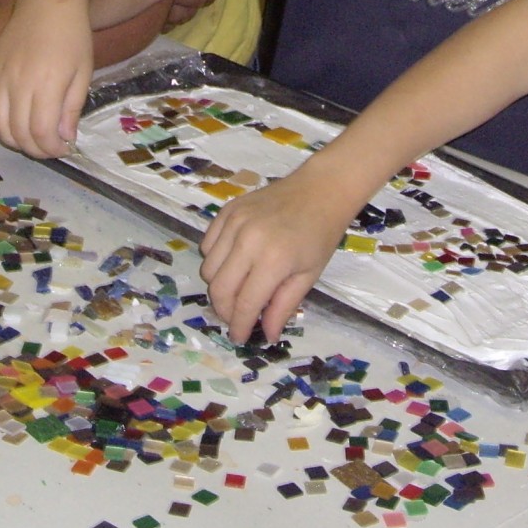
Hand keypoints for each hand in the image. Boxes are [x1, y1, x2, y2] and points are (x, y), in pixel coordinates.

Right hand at [0, 0, 95, 158]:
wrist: (49, 2)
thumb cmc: (73, 37)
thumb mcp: (83, 74)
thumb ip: (71, 108)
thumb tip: (65, 138)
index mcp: (47, 84)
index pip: (41, 132)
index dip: (50, 149)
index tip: (62, 149)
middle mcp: (18, 82)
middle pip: (18, 132)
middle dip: (35, 149)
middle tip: (48, 148)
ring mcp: (0, 75)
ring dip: (14, 139)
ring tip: (32, 139)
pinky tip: (14, 121)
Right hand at [199, 177, 352, 342]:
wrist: (320, 190)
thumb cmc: (320, 234)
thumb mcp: (308, 276)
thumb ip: (283, 306)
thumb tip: (267, 334)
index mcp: (273, 260)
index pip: (244, 304)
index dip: (239, 326)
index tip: (239, 338)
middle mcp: (248, 241)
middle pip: (218, 289)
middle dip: (225, 311)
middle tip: (236, 318)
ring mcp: (234, 223)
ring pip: (208, 268)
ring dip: (219, 287)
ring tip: (237, 290)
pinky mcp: (227, 211)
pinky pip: (207, 245)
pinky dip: (215, 261)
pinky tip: (234, 264)